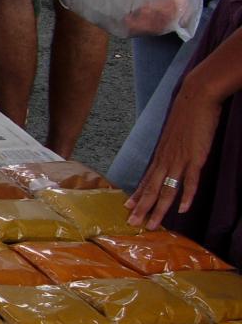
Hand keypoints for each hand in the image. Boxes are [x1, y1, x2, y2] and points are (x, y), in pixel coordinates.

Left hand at [126, 79, 221, 229]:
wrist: (195, 99)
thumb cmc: (186, 115)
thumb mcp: (173, 135)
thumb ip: (171, 149)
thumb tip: (170, 155)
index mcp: (161, 155)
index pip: (146, 180)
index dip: (138, 195)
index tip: (128, 208)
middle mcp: (166, 160)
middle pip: (152, 189)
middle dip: (142, 208)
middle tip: (133, 224)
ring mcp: (179, 160)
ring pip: (167, 189)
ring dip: (159, 209)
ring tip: (152, 225)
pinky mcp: (195, 158)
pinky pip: (190, 181)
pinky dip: (186, 196)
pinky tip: (182, 210)